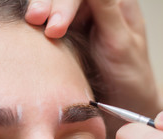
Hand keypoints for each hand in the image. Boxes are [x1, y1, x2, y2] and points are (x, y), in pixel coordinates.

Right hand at [26, 0, 162, 138]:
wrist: (124, 103)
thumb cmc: (131, 76)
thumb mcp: (121, 42)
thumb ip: (106, 9)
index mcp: (116, 1)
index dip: (67, 2)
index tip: (56, 26)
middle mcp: (97, 5)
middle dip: (50, 3)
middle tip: (35, 19)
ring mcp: (81, 17)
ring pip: (55, 4)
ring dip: (41, 8)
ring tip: (31, 21)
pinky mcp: (68, 32)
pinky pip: (50, 20)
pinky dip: (39, 23)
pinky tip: (32, 27)